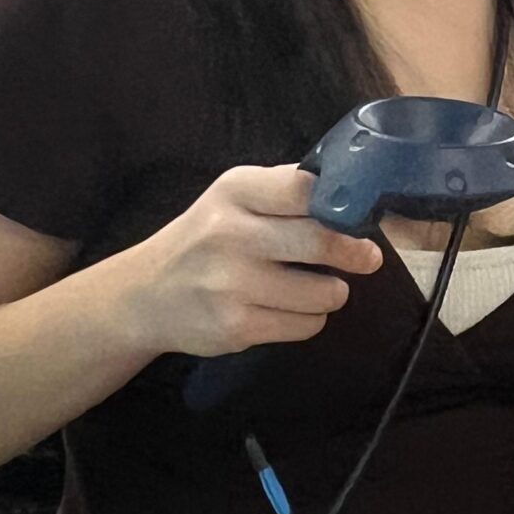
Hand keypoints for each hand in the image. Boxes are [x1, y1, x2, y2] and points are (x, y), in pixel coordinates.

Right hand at [113, 165, 381, 360]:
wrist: (145, 296)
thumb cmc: (205, 239)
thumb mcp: (234, 197)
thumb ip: (285, 188)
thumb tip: (351, 187)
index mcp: (235, 192)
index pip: (305, 188)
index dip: (343, 203)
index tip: (361, 216)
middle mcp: (231, 233)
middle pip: (322, 241)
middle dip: (356, 253)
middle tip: (367, 257)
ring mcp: (232, 284)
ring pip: (324, 292)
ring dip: (333, 291)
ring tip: (317, 285)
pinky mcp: (237, 327)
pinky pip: (306, 325)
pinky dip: (310, 318)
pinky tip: (290, 308)